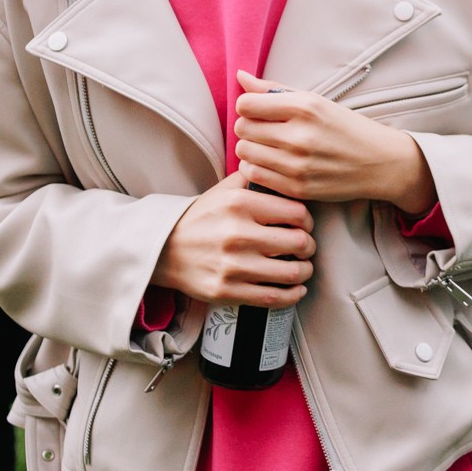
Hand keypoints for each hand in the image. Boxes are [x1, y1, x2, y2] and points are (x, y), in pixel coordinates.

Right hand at [151, 174, 315, 308]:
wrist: (162, 249)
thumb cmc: (200, 219)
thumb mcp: (223, 190)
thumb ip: (254, 179)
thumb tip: (283, 172)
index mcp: (239, 204)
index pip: (296, 213)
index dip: (308, 220)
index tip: (305, 225)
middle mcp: (237, 234)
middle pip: (299, 243)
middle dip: (309, 246)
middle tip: (306, 247)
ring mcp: (232, 266)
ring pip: (292, 273)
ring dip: (305, 271)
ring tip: (303, 267)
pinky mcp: (226, 291)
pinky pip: (273, 297)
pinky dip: (293, 294)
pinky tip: (296, 289)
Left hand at [231, 70, 438, 214]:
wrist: (380, 163)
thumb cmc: (346, 128)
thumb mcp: (316, 101)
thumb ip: (275, 90)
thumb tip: (240, 76)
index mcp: (305, 108)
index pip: (246, 104)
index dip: (248, 107)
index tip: (260, 111)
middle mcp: (300, 136)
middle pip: (242, 128)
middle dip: (249, 127)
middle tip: (265, 130)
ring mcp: (298, 164)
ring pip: (244, 152)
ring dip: (251, 148)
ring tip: (268, 147)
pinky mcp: (297, 187)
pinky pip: (253, 174)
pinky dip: (257, 167)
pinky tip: (273, 163)